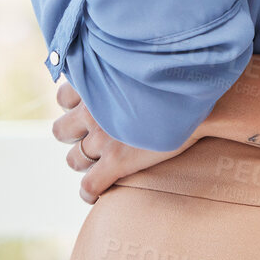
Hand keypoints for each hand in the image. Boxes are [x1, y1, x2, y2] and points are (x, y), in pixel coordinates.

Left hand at [52, 77, 203, 203]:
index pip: (63, 98)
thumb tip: (123, 66)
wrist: (198, 97)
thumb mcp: (141, 64)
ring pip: (73, 159)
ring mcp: (102, 138)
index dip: (72, 106)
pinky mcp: (116, 162)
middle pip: (62, 130)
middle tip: (91, 136)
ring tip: (98, 162)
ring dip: (82, 161)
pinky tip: (95, 194)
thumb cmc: (176, 76)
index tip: (85, 108)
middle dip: (72, 135)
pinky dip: (89, 193)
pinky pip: (89, 186)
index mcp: (96, 83)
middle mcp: (93, 110)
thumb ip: (122, 69)